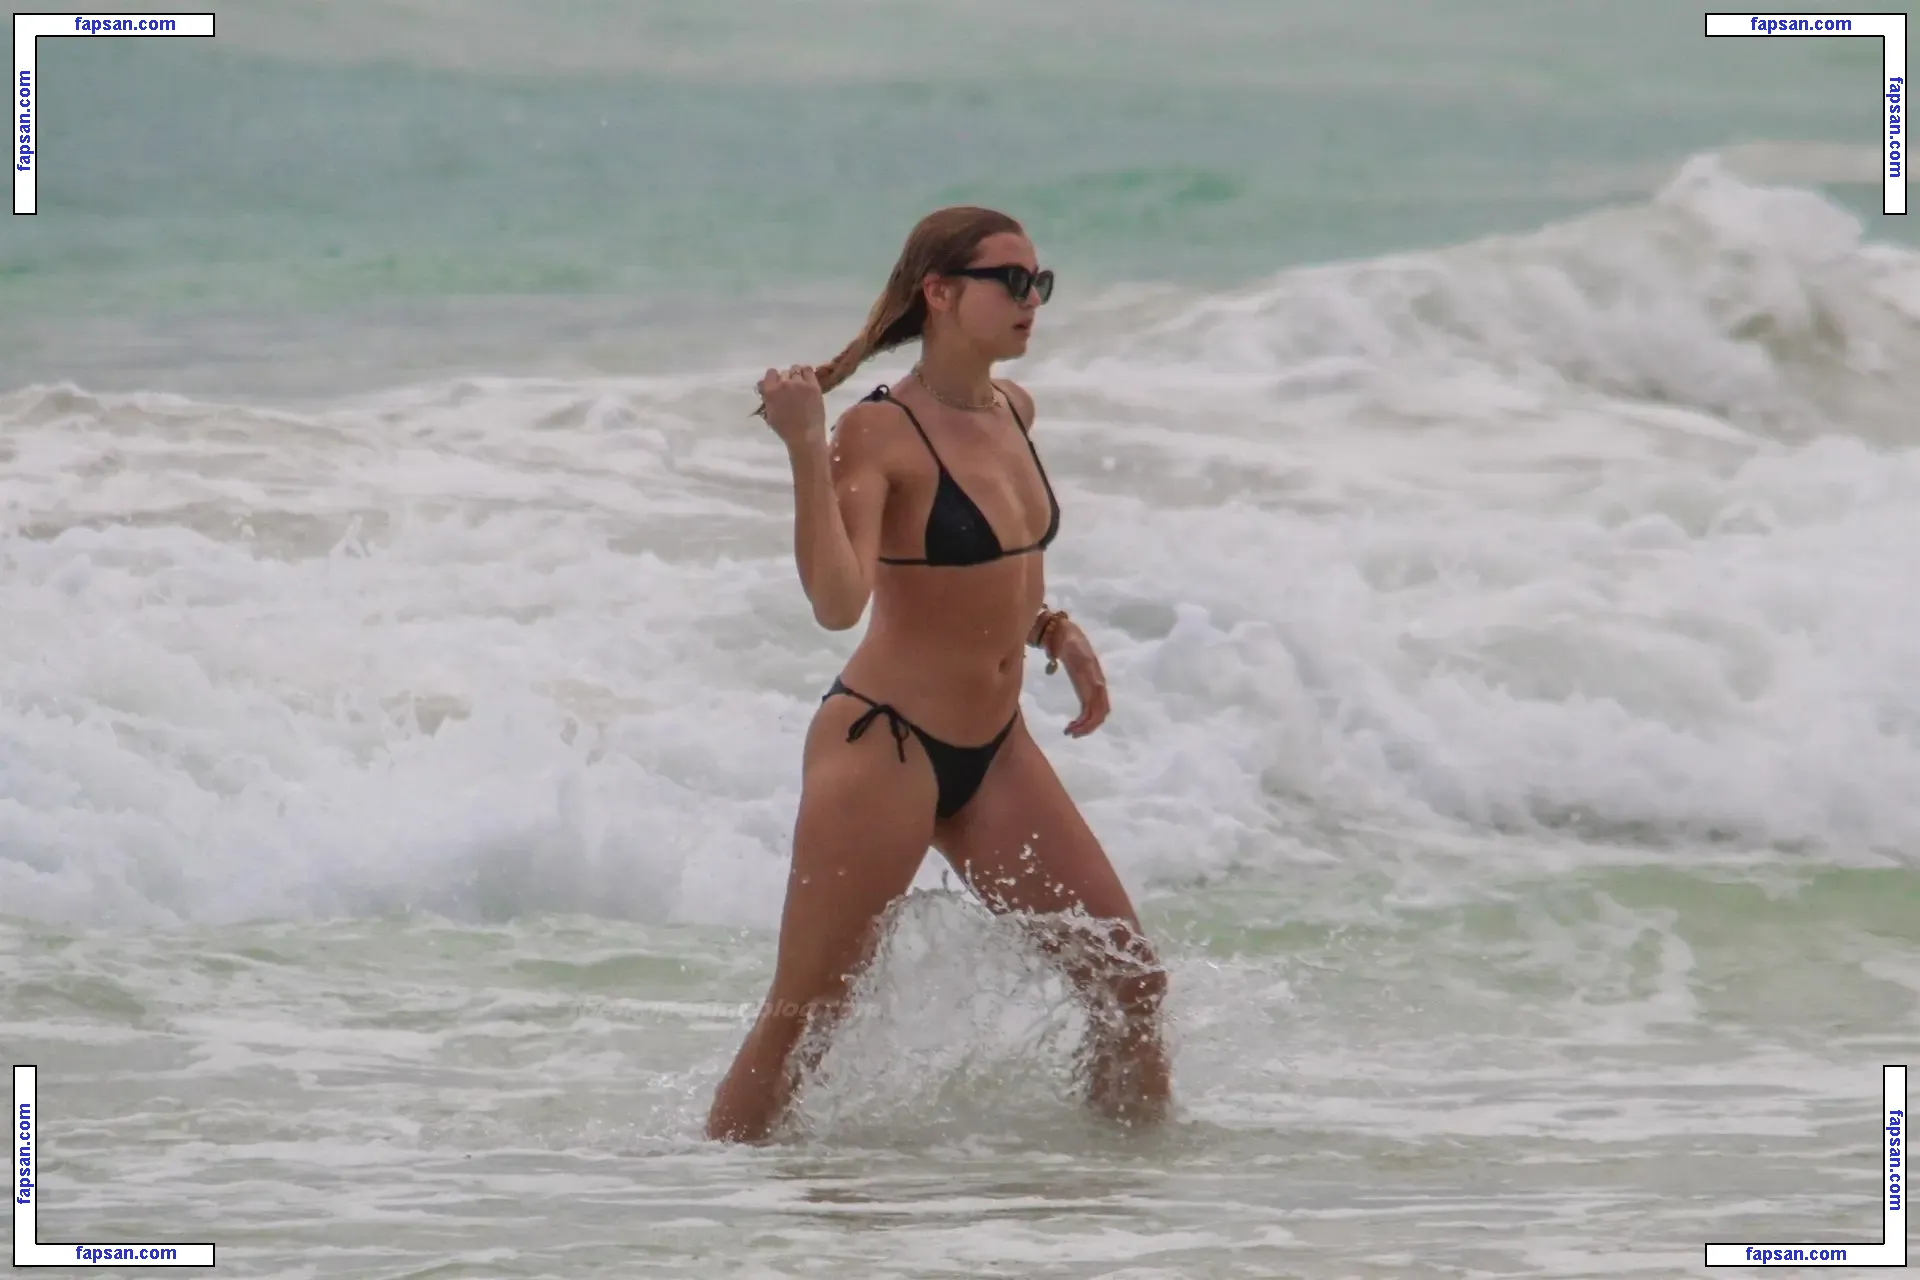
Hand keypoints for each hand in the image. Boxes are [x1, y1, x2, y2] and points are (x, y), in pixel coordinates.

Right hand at [756, 365, 826, 447]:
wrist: (805, 436)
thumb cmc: (785, 430)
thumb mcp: (770, 414)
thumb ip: (767, 397)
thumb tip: (764, 385)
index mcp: (770, 391)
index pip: (771, 373)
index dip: (775, 378)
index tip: (778, 384)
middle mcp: (783, 384)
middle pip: (784, 372)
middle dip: (786, 379)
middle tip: (791, 390)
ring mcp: (799, 384)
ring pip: (796, 369)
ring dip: (796, 376)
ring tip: (800, 385)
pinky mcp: (813, 386)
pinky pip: (809, 370)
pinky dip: (807, 373)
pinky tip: (807, 380)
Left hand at [1047, 619, 1110, 736]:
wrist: (1064, 631)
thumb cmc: (1063, 635)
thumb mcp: (1061, 639)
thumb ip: (1056, 647)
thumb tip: (1052, 659)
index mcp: (1092, 672)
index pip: (1098, 700)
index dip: (1090, 717)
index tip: (1074, 727)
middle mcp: (1096, 681)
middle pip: (1101, 710)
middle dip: (1089, 725)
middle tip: (1070, 733)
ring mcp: (1092, 686)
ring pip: (1098, 712)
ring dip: (1087, 725)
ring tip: (1070, 732)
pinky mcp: (1085, 688)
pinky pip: (1090, 708)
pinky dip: (1084, 720)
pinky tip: (1071, 725)